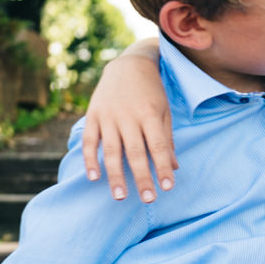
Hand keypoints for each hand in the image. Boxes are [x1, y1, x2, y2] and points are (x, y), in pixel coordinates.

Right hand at [81, 41, 176, 202]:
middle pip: (135, 153)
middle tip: (148, 199)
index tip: (167, 187)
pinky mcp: (93, 115)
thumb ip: (167, 139)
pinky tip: (94, 178)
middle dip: (142, 177)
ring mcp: (109, 116)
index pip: (158, 146)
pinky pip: (90, 141)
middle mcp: (129, 116)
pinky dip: (90, 160)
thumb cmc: (152, 91)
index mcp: (150, 115)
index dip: (163, 167)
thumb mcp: (165, 111)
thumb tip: (174, 167)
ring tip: (120, 196)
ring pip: (111, 151)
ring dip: (115, 176)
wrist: (129, 64)